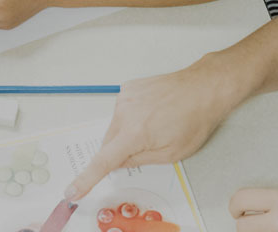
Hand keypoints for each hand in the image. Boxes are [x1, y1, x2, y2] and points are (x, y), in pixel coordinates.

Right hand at [65, 62, 249, 200]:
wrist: (204, 88)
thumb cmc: (194, 119)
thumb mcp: (170, 153)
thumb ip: (139, 160)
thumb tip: (118, 162)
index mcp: (134, 133)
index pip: (102, 161)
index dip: (86, 179)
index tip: (72, 190)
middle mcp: (124, 113)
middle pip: (108, 143)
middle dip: (121, 151)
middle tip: (149, 145)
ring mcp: (125, 97)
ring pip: (115, 127)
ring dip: (128, 132)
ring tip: (156, 124)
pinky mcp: (129, 88)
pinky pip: (122, 111)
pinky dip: (132, 117)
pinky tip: (153, 113)